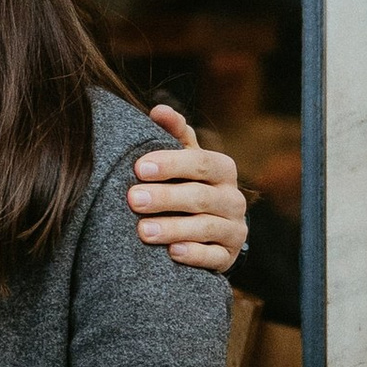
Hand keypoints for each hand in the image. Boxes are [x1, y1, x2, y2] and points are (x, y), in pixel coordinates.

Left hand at [125, 105, 245, 269]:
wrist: (210, 230)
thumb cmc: (188, 184)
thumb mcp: (184, 157)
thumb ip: (173, 133)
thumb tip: (158, 110)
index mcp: (222, 169)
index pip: (200, 162)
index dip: (171, 163)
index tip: (139, 167)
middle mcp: (233, 199)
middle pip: (200, 196)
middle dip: (165, 197)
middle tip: (133, 199)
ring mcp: (233, 229)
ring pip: (205, 228)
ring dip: (173, 228)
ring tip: (143, 231)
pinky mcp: (228, 257)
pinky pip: (214, 257)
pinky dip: (194, 254)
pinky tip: (173, 253)